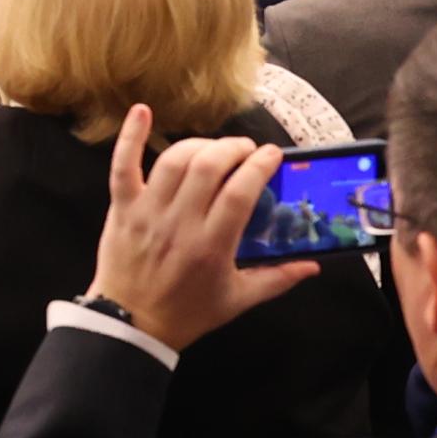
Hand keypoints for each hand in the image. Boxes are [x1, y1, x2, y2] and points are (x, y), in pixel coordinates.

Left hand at [88, 109, 317, 352]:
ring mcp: (148, 212)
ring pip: (174, 161)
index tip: (272, 155)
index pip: (239, 193)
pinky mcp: (122, 208)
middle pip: (208, 167)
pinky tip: (143, 111)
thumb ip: (277, 280)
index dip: (259, 166)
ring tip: (216, 147)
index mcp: (212, 246)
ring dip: (200, 144)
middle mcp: (180, 223)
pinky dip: (131, 136)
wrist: (132, 325)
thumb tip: (314, 265)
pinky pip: (122, 165)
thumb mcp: (238, 300)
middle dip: (233, 149)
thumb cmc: (188, 312)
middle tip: (247, 150)